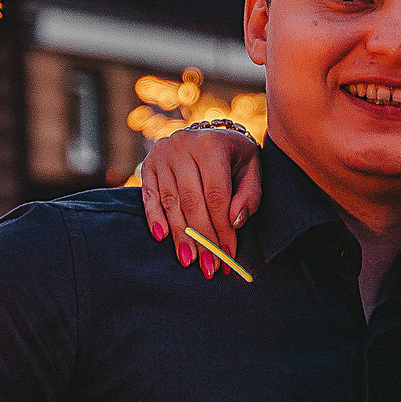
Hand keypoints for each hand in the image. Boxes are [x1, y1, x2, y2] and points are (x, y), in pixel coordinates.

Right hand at [136, 126, 262, 275]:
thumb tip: (234, 222)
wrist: (210, 135)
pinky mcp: (148, 163)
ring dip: (180, 236)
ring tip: (190, 260)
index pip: (217, 196)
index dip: (222, 229)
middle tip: (209, 266)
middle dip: (202, 238)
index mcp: (212, 145)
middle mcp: (183, 145)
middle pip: (192, 202)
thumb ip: (249, 195)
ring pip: (171, 202)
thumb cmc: (235, 157)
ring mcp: (162, 153)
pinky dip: (154, 218)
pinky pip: (149, 195)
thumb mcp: (252, 169)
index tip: (228, 254)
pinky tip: (162, 237)